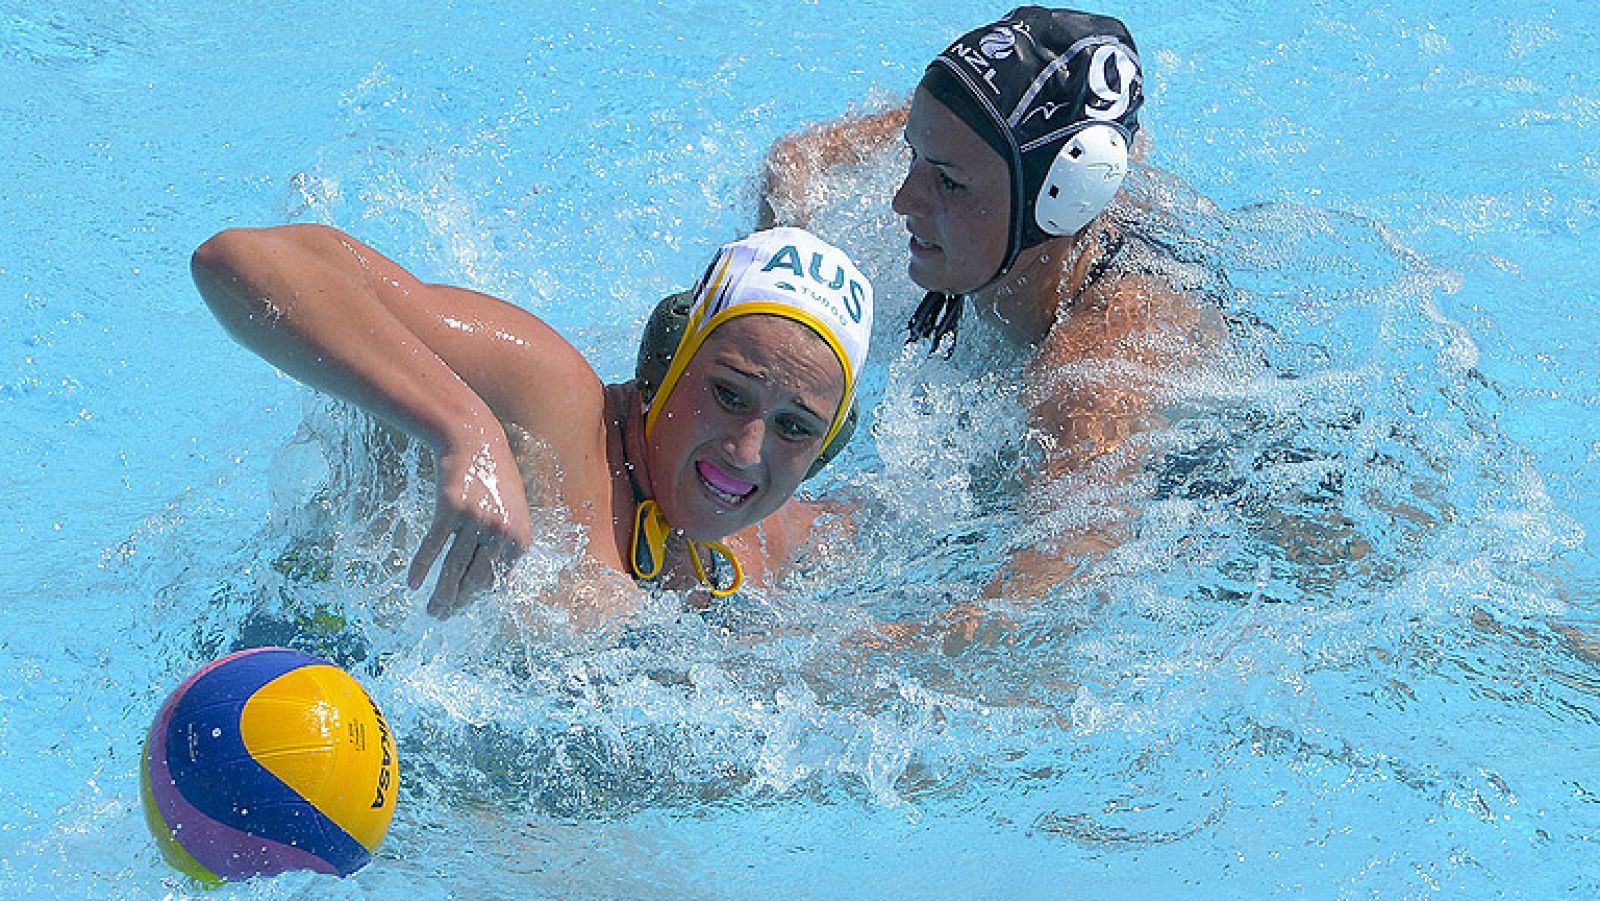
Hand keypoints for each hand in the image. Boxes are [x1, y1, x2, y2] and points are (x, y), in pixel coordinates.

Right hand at [407, 438, 531, 616]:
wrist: (474, 441)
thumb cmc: (494, 482)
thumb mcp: (513, 514)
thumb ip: (508, 547)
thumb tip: (502, 585)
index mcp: (521, 538)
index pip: (497, 581)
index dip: (476, 598)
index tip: (460, 608)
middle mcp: (502, 531)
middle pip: (475, 579)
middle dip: (457, 602)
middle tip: (440, 616)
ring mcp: (477, 520)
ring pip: (454, 567)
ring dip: (440, 593)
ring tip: (431, 610)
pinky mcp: (451, 508)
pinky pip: (434, 545)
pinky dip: (421, 566)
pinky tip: (413, 583)